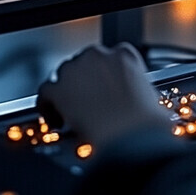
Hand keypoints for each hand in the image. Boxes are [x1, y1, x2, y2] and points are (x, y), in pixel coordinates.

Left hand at [36, 42, 171, 148]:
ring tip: (69, 112)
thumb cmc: (144, 122)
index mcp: (125, 55)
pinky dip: (47, 106)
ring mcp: (76, 70)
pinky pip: (45, 92)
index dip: (104, 75)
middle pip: (82, 62)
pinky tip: (55, 120)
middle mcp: (98, 56)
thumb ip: (135, 88)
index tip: (103, 88)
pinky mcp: (59, 89)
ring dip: (65, 91)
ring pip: (62, 74)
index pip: (109, 56)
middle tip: (87, 102)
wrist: (132, 139)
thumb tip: (132, 99)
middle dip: (83, 81)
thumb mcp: (150, 97)